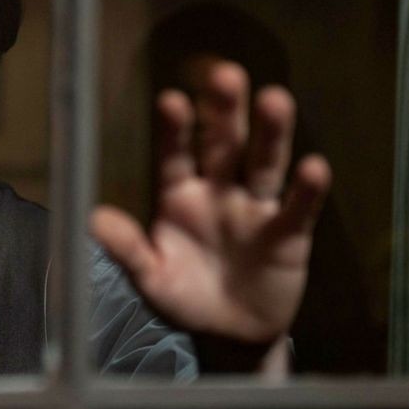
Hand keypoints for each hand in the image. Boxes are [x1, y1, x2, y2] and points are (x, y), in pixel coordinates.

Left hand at [91, 62, 329, 345]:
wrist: (229, 334)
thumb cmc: (183, 295)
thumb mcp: (150, 276)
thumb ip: (127, 249)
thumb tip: (93, 220)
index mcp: (179, 193)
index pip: (175, 153)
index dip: (175, 128)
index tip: (171, 100)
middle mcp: (218, 189)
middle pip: (223, 143)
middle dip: (224, 111)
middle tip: (225, 74)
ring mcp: (255, 207)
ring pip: (263, 163)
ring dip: (270, 133)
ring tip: (275, 100)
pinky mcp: (289, 233)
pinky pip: (298, 207)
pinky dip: (307, 190)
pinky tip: (314, 167)